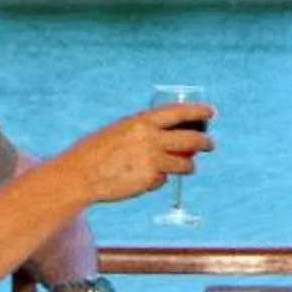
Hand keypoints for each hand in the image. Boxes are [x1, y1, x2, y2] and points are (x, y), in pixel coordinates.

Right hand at [66, 101, 214, 203]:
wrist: (80, 174)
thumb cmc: (98, 152)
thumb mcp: (122, 133)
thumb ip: (146, 135)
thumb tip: (174, 143)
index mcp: (141, 121)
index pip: (178, 112)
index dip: (198, 111)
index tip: (211, 112)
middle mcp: (150, 138)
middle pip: (191, 139)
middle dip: (205, 142)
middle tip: (210, 144)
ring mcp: (151, 159)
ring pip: (185, 163)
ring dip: (189, 166)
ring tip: (188, 167)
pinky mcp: (150, 179)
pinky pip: (164, 179)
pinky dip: (159, 180)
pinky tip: (144, 179)